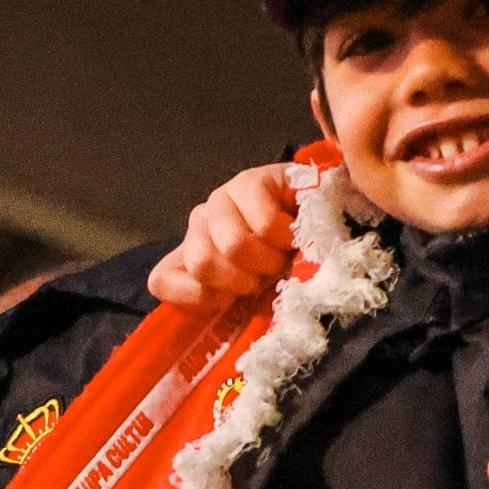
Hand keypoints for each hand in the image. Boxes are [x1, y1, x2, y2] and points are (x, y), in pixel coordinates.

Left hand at [146, 163, 301, 313]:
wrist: (327, 224)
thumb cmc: (288, 266)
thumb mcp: (254, 296)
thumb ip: (225, 305)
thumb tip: (215, 308)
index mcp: (190, 254)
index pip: (161, 280)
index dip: (201, 297)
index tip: (235, 299)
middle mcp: (199, 223)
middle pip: (201, 263)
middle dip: (245, 279)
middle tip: (269, 273)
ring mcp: (221, 199)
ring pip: (232, 245)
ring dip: (268, 259)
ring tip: (284, 253)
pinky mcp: (250, 181)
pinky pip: (263, 224)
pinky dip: (285, 239)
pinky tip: (293, 233)